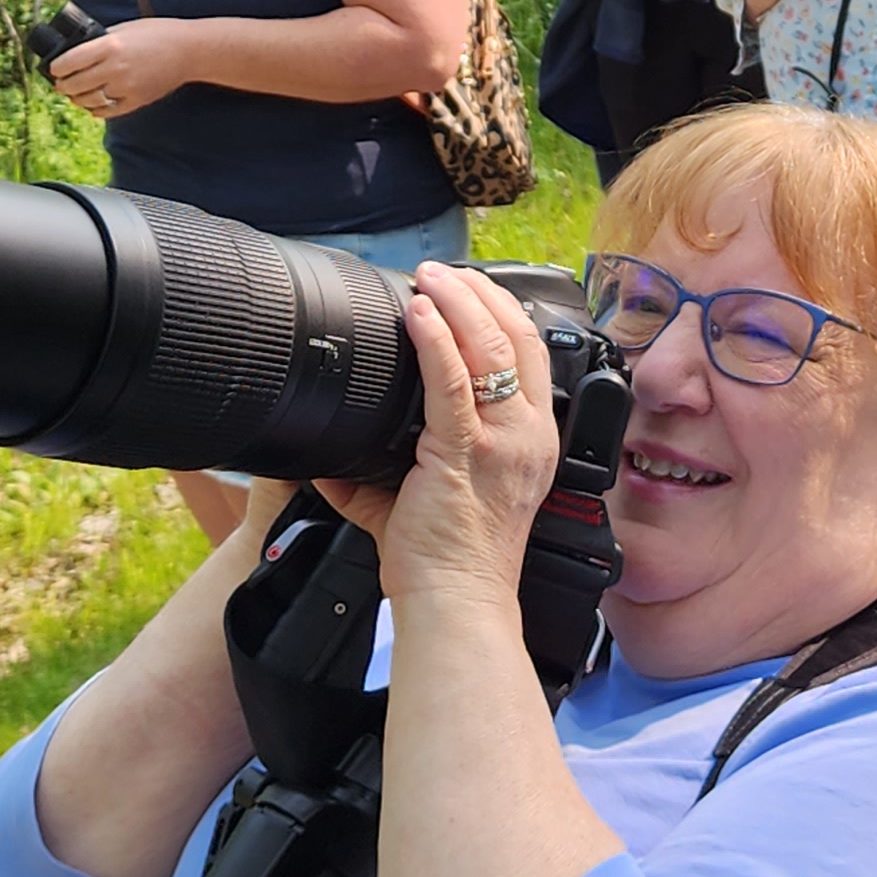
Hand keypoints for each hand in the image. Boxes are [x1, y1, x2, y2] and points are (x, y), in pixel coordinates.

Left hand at [48, 21, 194, 119]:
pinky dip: (96, 110)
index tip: (54, 68)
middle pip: (74, 84)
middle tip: (61, 84)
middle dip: (62, 85)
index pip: (69, 61)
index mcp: (110, 45)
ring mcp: (126, 87)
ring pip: (88, 101)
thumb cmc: (158, 33)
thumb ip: (101, 40)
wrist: (189, 50)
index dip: (56, 67)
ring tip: (76, 94)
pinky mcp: (136, 100)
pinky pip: (107, 112)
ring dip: (77, 99)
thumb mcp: (125, 28)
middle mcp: (115, 68)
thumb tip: (77, 51)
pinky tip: (94, 104)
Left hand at [312, 268, 565, 612]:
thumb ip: (397, 461)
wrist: (456, 603)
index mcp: (532, 440)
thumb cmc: (448, 560)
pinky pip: (453, 381)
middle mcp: (528, 434)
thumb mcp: (437, 495)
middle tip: (440, 272)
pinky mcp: (465, 452)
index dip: (503, 310)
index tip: (468, 288)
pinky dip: (435, 339)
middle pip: (520, 336)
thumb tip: (341, 442)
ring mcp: (503, 441)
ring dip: (457, 302)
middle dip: (480, 293)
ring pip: (491, 346)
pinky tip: (417, 313)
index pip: (534, 353)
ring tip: (427, 278)